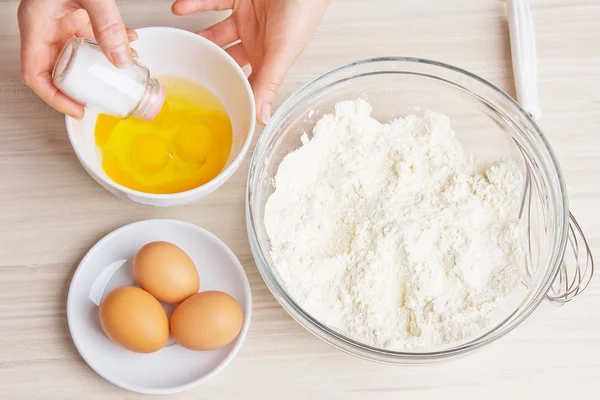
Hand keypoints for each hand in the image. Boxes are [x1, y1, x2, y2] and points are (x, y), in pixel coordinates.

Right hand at [18, 0, 136, 118]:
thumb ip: (106, 24)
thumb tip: (123, 59)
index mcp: (37, 25)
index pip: (36, 74)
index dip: (55, 98)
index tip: (78, 110)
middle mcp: (46, 26)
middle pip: (60, 69)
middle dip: (86, 83)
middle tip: (109, 94)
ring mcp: (60, 19)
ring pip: (80, 54)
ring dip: (104, 64)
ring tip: (128, 71)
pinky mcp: (74, 11)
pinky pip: (91, 35)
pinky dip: (111, 42)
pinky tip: (130, 43)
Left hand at [172, 0, 330, 124]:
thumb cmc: (302, 11)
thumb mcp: (283, 52)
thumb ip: (269, 83)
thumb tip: (261, 118)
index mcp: (267, 58)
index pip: (246, 81)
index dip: (230, 89)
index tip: (210, 102)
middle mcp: (255, 40)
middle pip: (225, 58)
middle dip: (207, 63)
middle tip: (187, 71)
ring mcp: (246, 19)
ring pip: (215, 32)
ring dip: (198, 36)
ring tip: (179, 41)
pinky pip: (212, 2)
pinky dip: (195, 5)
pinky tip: (180, 9)